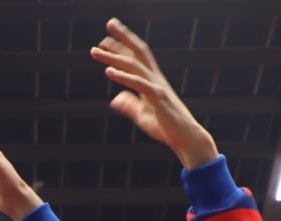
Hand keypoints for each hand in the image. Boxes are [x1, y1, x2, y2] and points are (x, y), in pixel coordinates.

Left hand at [90, 19, 218, 169]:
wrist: (185, 138)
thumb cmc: (166, 127)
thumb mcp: (142, 115)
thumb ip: (129, 105)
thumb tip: (115, 99)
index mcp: (152, 81)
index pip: (136, 58)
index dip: (122, 46)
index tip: (106, 38)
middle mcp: (155, 79)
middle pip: (138, 52)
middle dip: (123, 37)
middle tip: (109, 23)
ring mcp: (157, 87)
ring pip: (134, 65)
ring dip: (113, 56)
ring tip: (95, 50)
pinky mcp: (158, 98)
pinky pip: (138, 84)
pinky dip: (122, 76)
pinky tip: (108, 71)